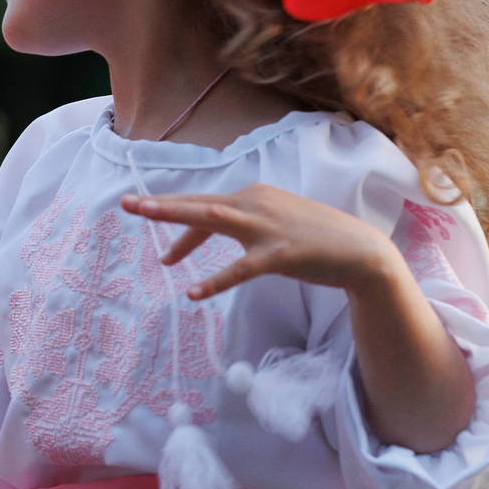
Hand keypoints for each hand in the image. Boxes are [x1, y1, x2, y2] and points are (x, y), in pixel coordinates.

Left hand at [120, 183, 407, 300]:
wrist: (361, 252)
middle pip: (200, 204)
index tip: (155, 236)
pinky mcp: (281, 254)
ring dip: (179, 227)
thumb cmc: (315, 238)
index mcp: (253, 195)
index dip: (175, 218)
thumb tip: (217, 222)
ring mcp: (268, 227)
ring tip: (151, 242)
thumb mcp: (274, 221)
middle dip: (161, 206)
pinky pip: (241, 269)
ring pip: (214, 221)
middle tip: (126, 205)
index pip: (204, 205)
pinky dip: (215, 281)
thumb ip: (245, 220)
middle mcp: (256, 204)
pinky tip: (192, 293)